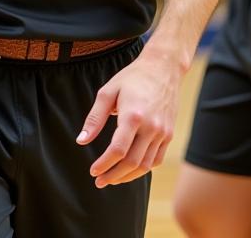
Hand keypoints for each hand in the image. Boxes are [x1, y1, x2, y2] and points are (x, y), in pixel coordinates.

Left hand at [76, 43, 180, 186]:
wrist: (163, 69)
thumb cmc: (132, 78)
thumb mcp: (108, 92)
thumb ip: (94, 118)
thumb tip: (81, 140)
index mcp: (133, 115)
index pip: (118, 150)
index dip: (104, 164)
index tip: (93, 171)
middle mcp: (151, 127)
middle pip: (132, 162)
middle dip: (114, 176)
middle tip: (99, 181)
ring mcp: (162, 132)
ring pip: (145, 165)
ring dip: (127, 176)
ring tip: (112, 179)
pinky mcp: (169, 134)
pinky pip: (156, 160)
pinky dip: (143, 169)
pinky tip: (130, 170)